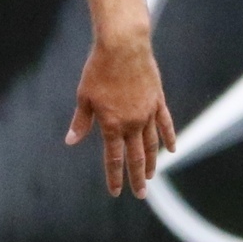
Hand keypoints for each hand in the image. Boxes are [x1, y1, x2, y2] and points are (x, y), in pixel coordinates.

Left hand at [65, 31, 175, 197]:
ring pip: (152, 143)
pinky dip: (168, 138)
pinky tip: (171, 149)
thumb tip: (71, 141)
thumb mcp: (84, 96)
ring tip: (151, 176)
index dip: (115, 177)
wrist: (123, 47)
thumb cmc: (98, 70)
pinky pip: (165, 124)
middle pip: (135, 156)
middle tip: (141, 194)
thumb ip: (81, 122)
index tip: (116, 192)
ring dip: (151, 162)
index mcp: (112, 124)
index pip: (114, 158)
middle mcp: (132, 123)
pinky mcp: (157, 100)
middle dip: (136, 177)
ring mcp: (147, 113)